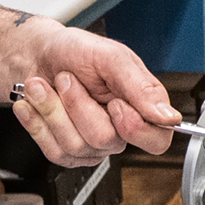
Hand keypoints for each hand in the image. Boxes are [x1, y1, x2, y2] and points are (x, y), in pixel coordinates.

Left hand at [10, 20, 179, 158]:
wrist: (38, 55)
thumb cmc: (76, 52)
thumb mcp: (112, 57)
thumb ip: (142, 86)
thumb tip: (168, 116)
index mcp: (140, 107)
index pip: (157, 140)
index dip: (134, 127)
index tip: (114, 102)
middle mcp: (118, 130)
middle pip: (105, 140)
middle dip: (77, 104)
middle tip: (68, 79)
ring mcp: (91, 144)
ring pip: (75, 145)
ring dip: (52, 109)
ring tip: (45, 85)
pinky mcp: (66, 152)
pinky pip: (54, 150)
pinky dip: (37, 122)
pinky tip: (36, 104)